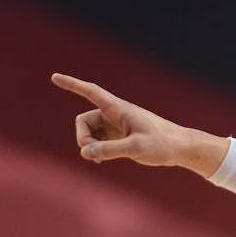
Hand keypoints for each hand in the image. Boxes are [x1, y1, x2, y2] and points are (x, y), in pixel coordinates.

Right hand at [50, 73, 228, 175]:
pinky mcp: (119, 137)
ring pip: (89, 132)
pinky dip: (96, 149)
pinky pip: (98, 140)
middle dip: (83, 137)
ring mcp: (116, 126)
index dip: (73, 85)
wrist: (180, 148)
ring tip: (100, 159)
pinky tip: (100, 159)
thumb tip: (84, 152)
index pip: (92, 92)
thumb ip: (109, 150)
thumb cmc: (163, 144)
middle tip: (93, 154)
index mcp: (119, 109)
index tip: (55, 77)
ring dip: (90, 145)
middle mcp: (115, 114)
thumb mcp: (136, 148)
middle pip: (84, 121)